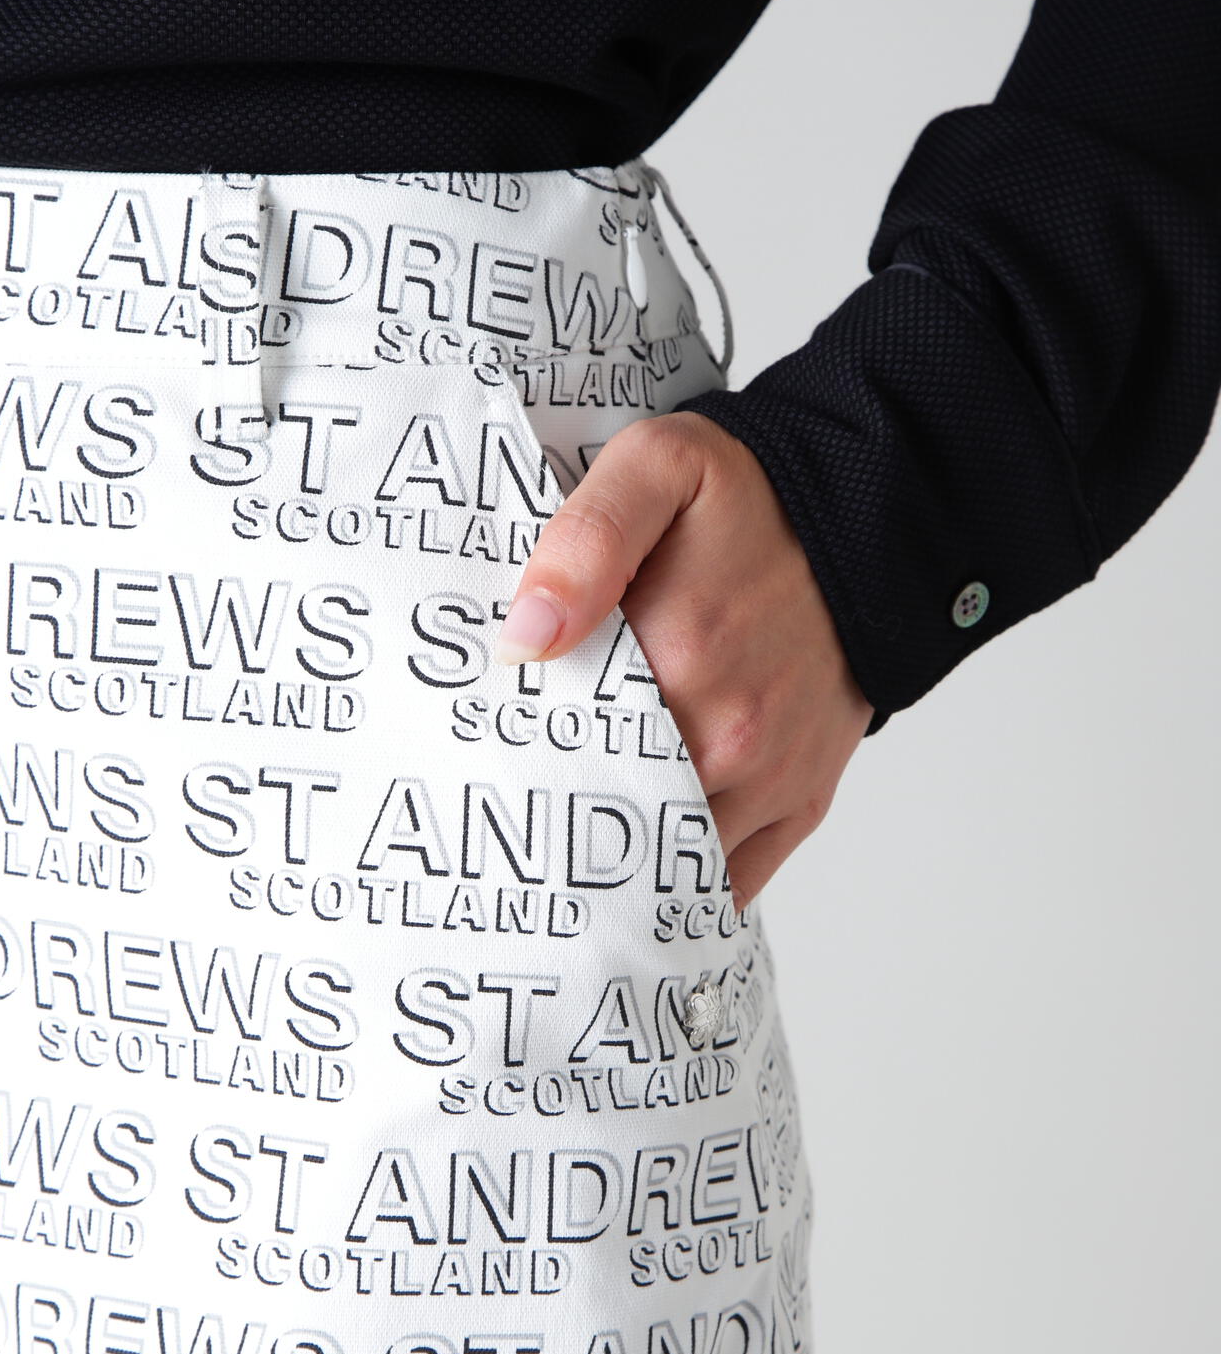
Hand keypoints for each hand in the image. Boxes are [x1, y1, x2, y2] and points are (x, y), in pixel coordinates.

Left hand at [492, 410, 873, 910]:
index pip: (560, 743)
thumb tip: (525, 638)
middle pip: (608, 811)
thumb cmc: (758, 496)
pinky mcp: (800, 800)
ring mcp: (768, 778)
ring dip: (613, 856)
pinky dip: (678, 884)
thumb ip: (585, 543)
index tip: (479, 754)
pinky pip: (729, 879)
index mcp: (679, 656)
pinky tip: (633, 874)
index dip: (513, 754)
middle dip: (554, 813)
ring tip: (560, 840)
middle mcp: (729, 733)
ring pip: (665, 857)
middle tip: (508, 803)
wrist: (874, 518)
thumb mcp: (659, 469)